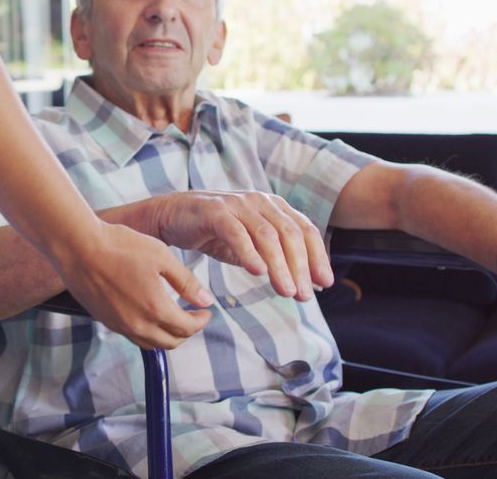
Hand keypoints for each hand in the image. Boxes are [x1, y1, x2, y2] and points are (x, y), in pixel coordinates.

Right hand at [48, 222, 212, 349]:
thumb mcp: (162, 257)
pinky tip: (148, 314)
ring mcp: (119, 325)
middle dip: (186, 332)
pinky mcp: (105, 320)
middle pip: (170, 342)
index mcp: (156, 309)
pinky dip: (147, 332)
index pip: (187, 328)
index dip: (201, 321)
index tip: (205, 311)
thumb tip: (205, 300)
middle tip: (192, 317)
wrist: (79, 247)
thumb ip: (186, 282)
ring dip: (166, 336)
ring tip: (172, 318)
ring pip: (150, 343)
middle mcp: (137, 324)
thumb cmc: (120, 246)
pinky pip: (132, 336)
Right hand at [149, 190, 333, 300]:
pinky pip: (237, 233)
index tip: (324, 284)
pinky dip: (249, 253)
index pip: (305, 230)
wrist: (172, 217)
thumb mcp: (250, 245)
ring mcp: (237, 204)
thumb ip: (274, 259)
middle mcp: (260, 201)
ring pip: (267, 235)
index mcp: (274, 207)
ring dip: (280, 266)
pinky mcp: (215, 211)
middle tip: (303, 295)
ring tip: (285, 291)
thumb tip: (306, 283)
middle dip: (301, 267)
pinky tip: (258, 272)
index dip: (317, 257)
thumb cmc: (214, 232)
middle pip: (290, 234)